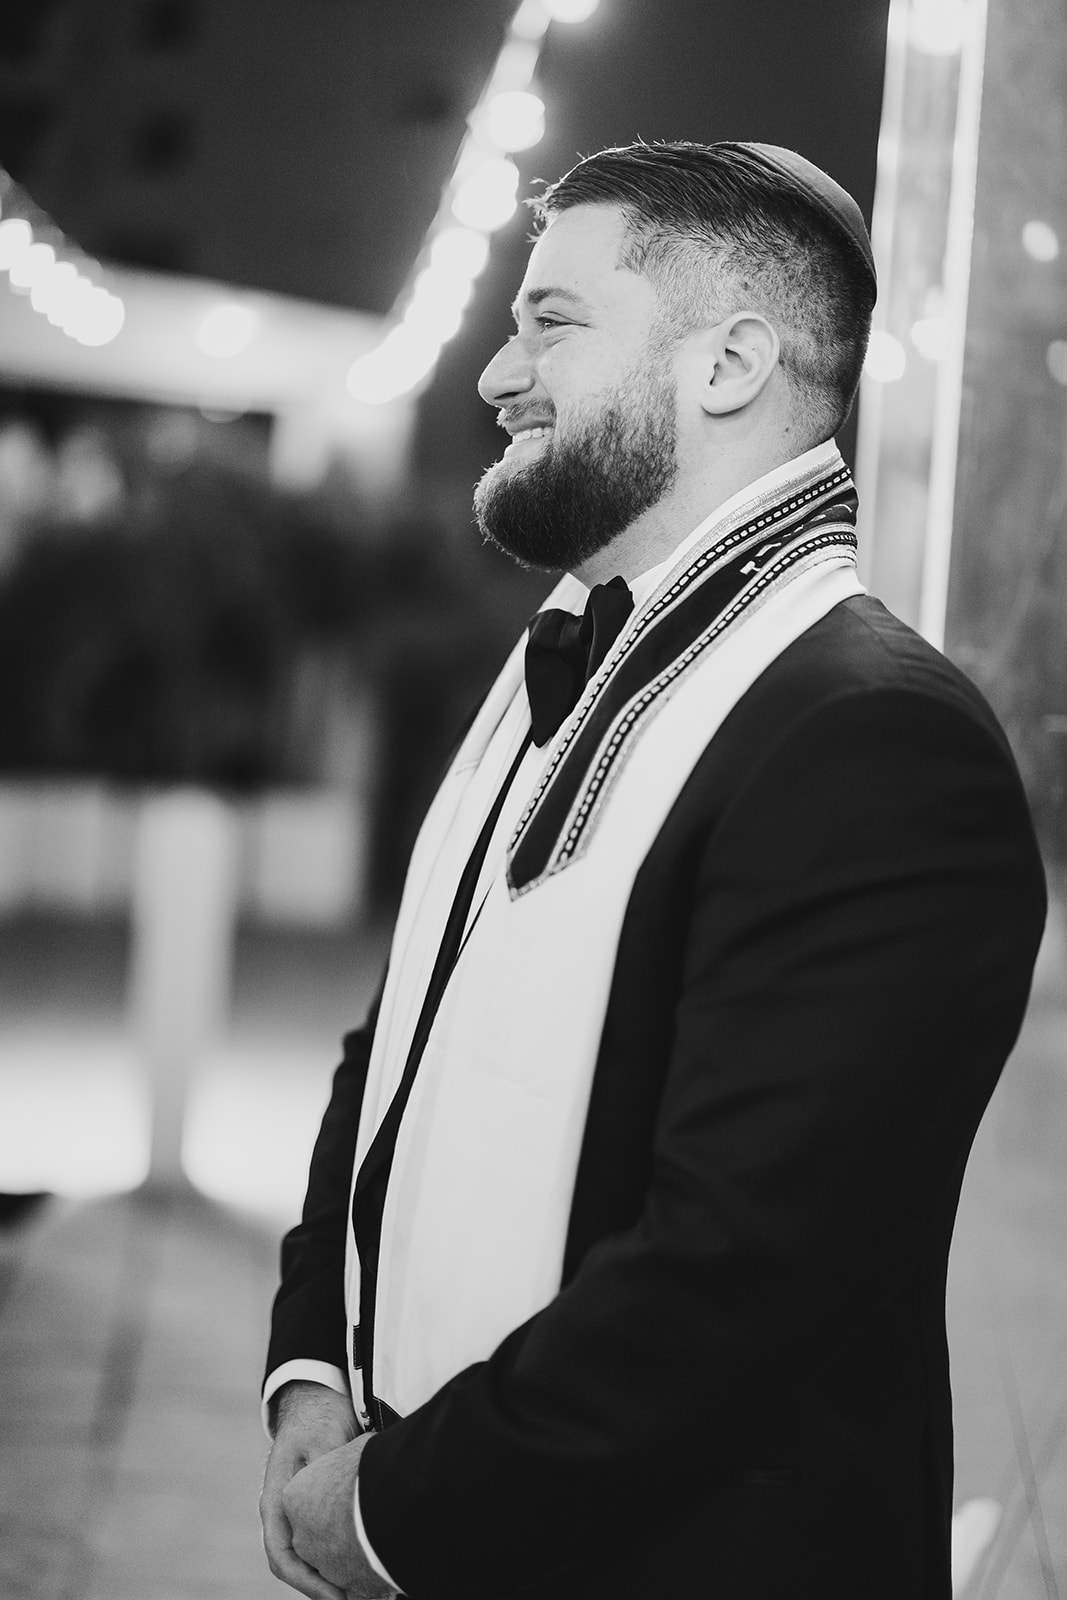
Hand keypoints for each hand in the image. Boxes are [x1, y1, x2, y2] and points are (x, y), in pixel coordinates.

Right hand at [260, 1381, 361, 1599]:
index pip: (282, 1557)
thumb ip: (322, 1472)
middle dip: (325, 1589)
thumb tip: (330, 1505)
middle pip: (296, 1566)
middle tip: (361, 1599)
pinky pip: (322, 1542)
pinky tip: (367, 1564)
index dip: (308, 1583)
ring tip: (369, 1590)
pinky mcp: (313, 1508)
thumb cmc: (318, 1418)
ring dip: (334, 1577)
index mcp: (275, 1501)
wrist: (317, 1398)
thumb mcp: (322, 1441)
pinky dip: (340, 1558)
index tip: (338, 1598)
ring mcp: (296, 1511)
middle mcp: (281, 1513)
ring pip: (309, 1557)